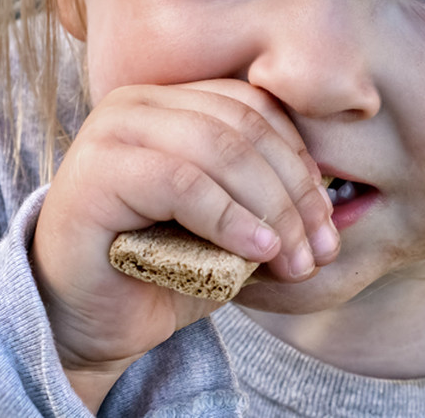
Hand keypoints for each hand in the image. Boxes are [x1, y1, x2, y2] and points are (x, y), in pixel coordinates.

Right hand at [31, 79, 337, 409]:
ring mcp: (112, 130)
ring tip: (294, 258)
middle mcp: (140, 103)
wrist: (88, 322)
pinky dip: (231, 218)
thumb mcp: (233, 228)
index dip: (302, 163)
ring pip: (221, 151)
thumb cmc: (163, 270)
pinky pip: (183, 182)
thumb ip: (273, 203)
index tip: (328, 222)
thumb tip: (335, 214)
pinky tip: (259, 251)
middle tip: (320, 250)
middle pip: (246, 130)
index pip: (258, 110)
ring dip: (271, 209)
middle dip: (295, 194)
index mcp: (175, 101)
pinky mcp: (94, 172)